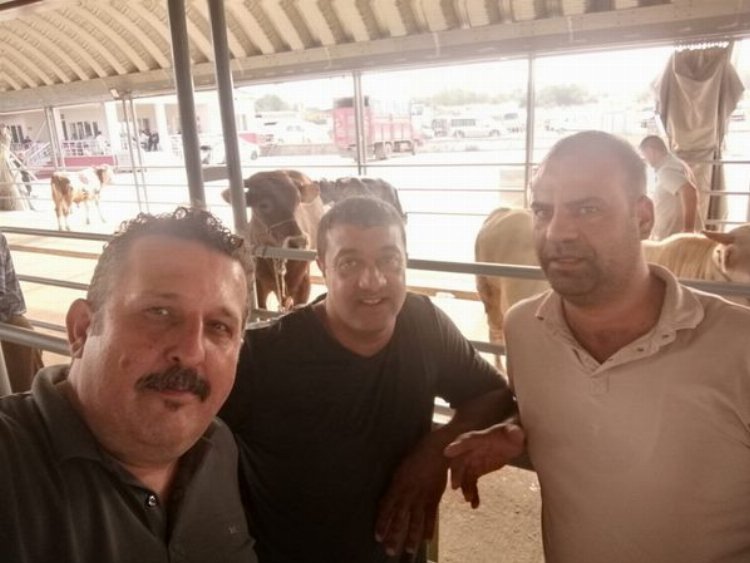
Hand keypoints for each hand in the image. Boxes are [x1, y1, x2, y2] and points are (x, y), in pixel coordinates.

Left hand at [375, 441, 446, 557]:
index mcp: (397, 486)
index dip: (382, 523)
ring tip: (408, 551)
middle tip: (389, 551)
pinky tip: (426, 540)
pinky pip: (431, 517)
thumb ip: (395, 486)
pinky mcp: (434, 498)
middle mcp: (407, 494)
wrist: (435, 450)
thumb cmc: (415, 457)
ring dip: (411, 537)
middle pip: (399, 519)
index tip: (377, 536)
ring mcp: (421, 497)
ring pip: (414, 521)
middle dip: (394, 536)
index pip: (386, 509)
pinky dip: (429, 529)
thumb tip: (389, 500)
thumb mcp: (399, 470)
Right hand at [444, 423, 524, 508]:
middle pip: (460, 461)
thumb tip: (516, 433)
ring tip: (468, 498)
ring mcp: (472, 461)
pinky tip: (475, 505)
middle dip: (456, 473)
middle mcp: (470, 450)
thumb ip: (514, 433)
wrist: (511, 442)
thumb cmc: (511, 434)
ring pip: (464, 475)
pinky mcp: (476, 471)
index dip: (457, 446)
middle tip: (455, 485)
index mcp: (478, 438)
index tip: (447, 452)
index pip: (466, 440)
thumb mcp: (514, 432)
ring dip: (464, 487)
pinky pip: (471, 483)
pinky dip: (472, 493)